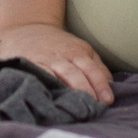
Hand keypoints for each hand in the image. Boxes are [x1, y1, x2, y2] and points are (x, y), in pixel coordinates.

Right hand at [0, 20, 115, 104]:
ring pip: (57, 76)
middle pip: (75, 74)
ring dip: (67, 91)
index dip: (100, 85)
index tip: (107, 101)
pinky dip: (44, 86)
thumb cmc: (59, 46)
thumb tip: (112, 88)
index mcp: (79, 52)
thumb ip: (97, 69)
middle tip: (93, 109)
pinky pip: (37, 76)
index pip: (92, 70)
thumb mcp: (81, 51)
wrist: (25, 28)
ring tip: (73, 108)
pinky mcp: (29, 66)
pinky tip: (49, 99)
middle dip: (85, 90)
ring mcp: (45, 61)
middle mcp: (62, 56)